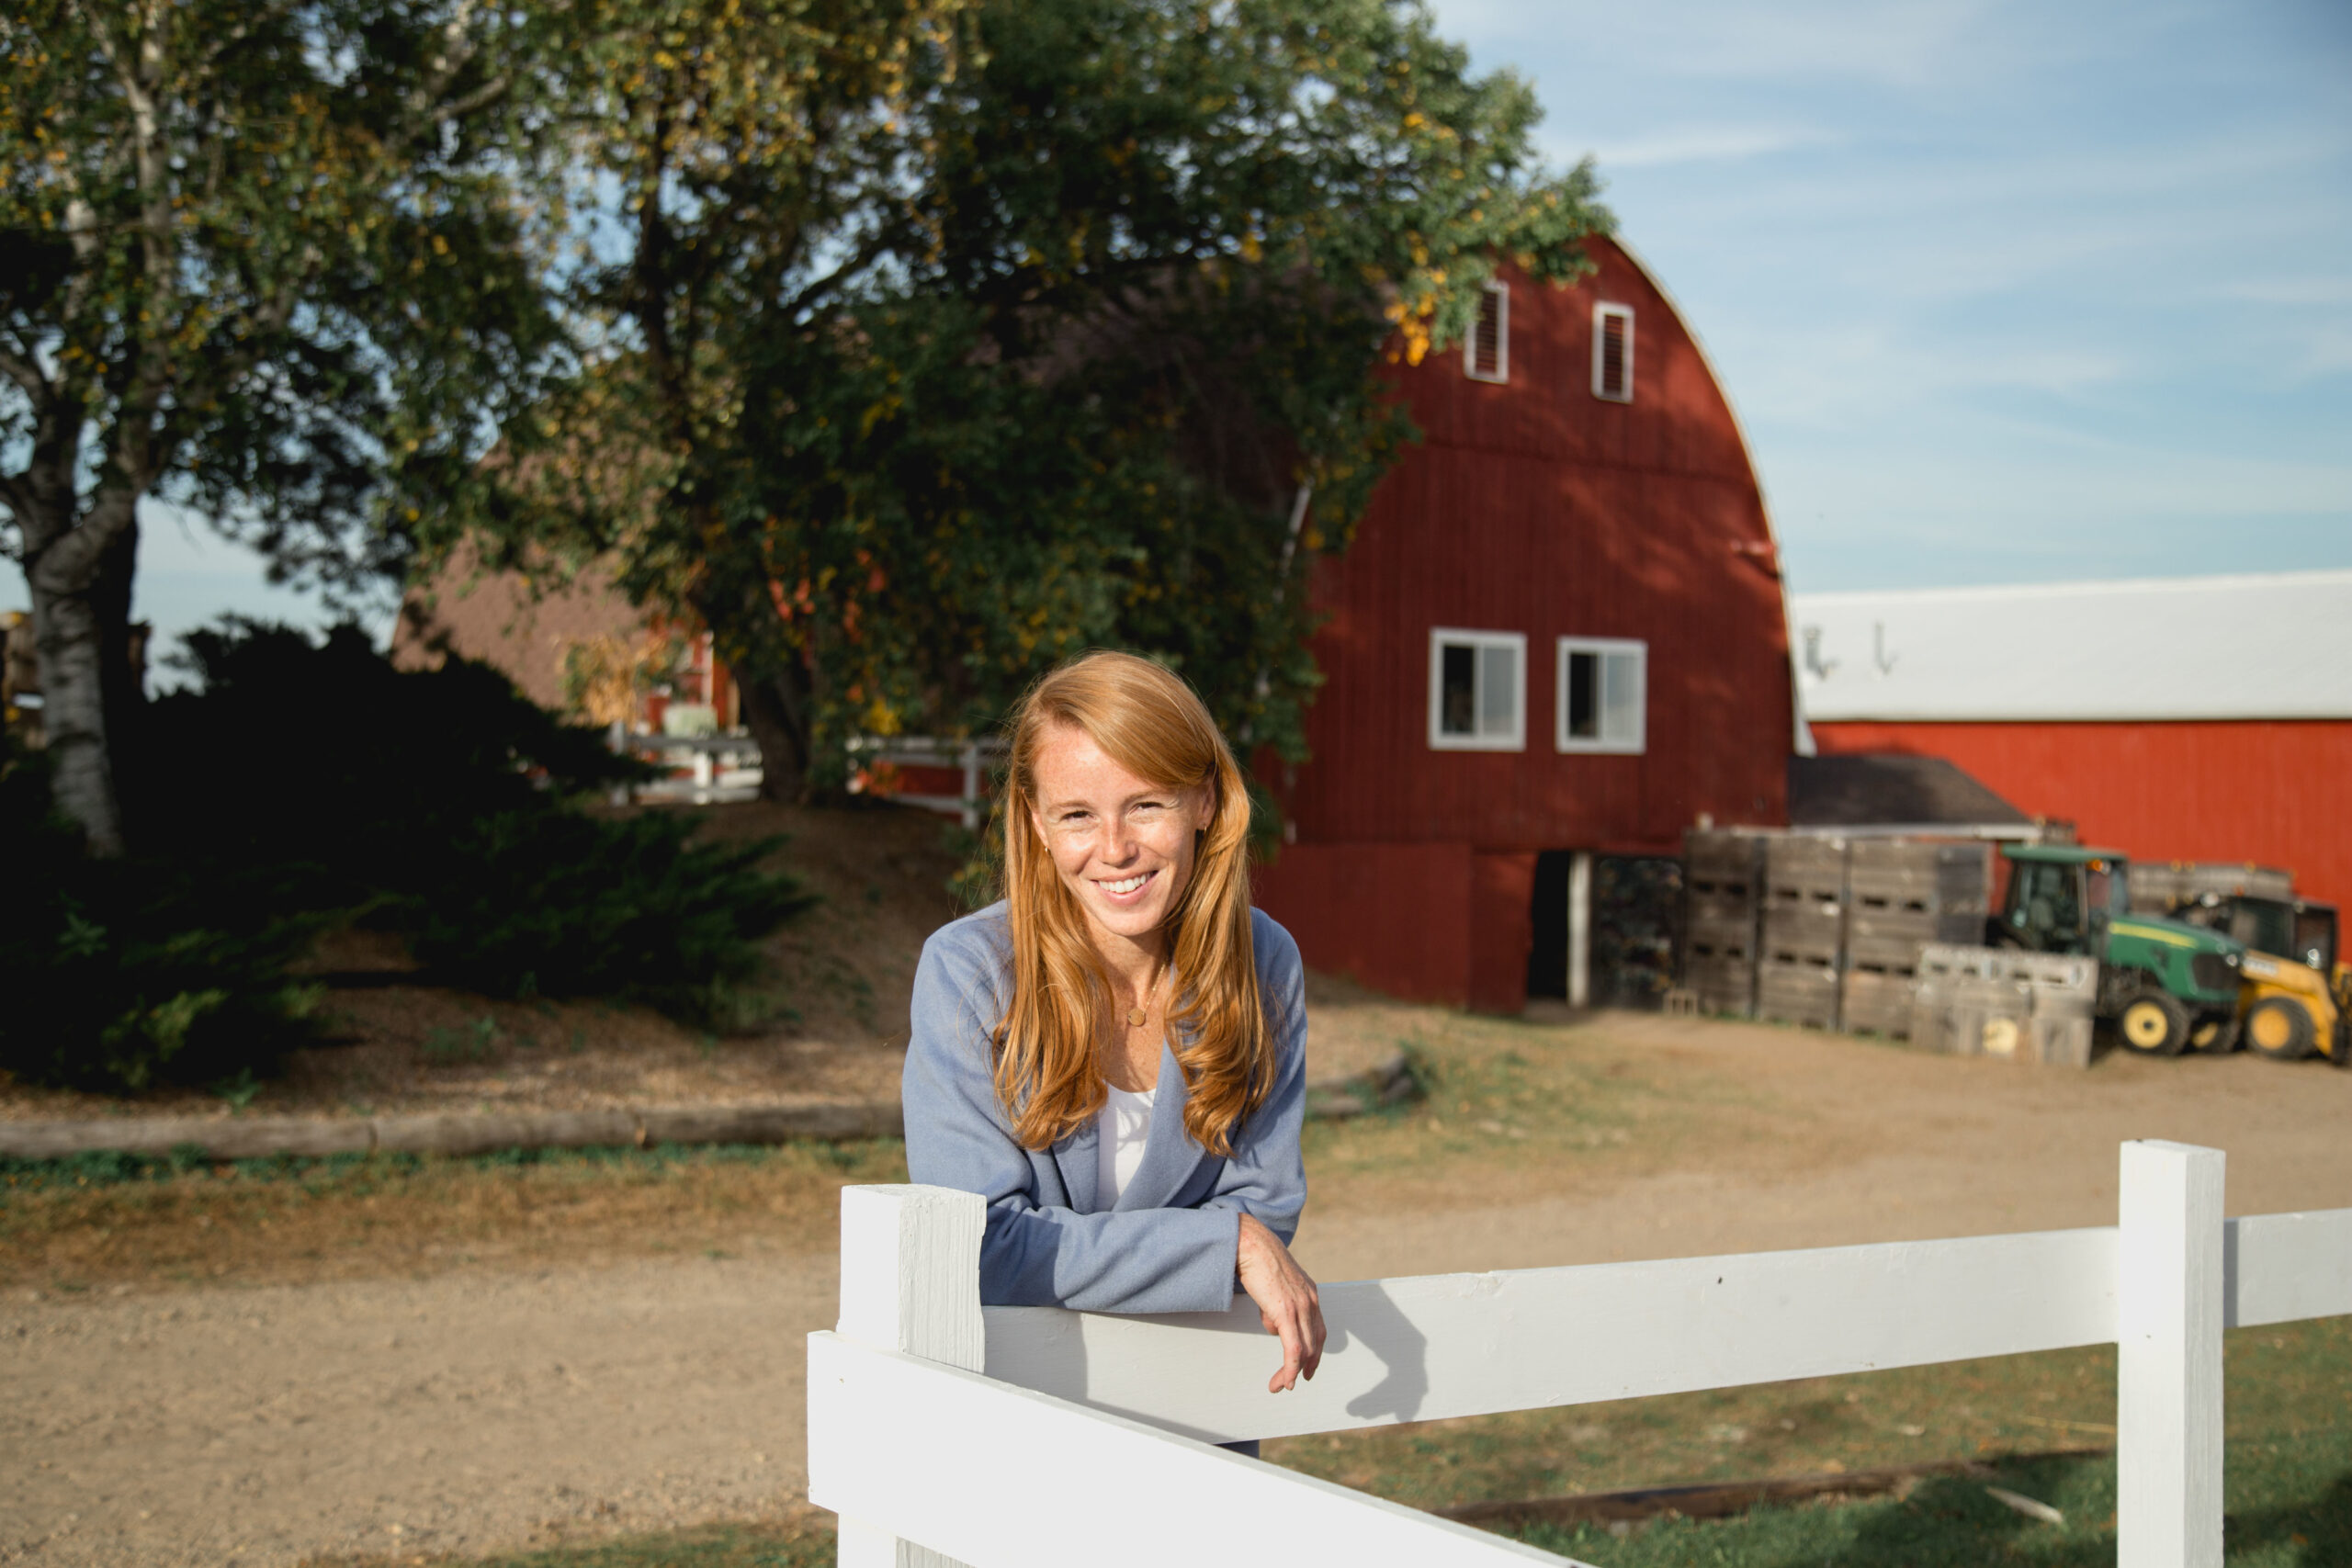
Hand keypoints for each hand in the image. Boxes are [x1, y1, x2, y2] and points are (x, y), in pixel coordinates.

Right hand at [1235, 1212, 1325, 1393]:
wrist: (1248, 1242)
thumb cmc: (1256, 1258)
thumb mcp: (1272, 1285)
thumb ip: (1276, 1304)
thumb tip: (1273, 1325)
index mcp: (1310, 1293)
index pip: (1318, 1329)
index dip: (1314, 1351)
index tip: (1306, 1367)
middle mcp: (1311, 1301)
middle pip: (1315, 1343)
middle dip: (1304, 1366)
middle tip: (1291, 1383)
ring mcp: (1300, 1307)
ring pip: (1304, 1350)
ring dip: (1291, 1373)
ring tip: (1278, 1386)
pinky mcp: (1285, 1312)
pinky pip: (1293, 1349)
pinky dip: (1289, 1369)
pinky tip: (1284, 1381)